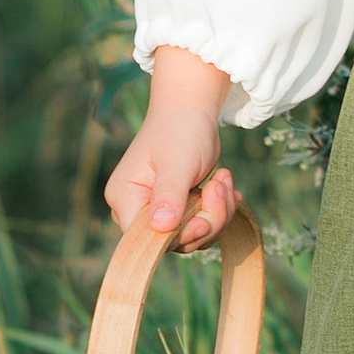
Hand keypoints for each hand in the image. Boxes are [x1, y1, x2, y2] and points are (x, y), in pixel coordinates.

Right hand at [106, 46, 236, 246]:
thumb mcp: (176, 162)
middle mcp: (137, 210)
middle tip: (221, 185)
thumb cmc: (180, 130)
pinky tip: (228, 188)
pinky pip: (202, 225)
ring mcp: (159, 212)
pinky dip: (220, 209)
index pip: (145, 239)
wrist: (192, 112)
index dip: (177, 237)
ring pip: (193, 236)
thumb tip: (160, 228)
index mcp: (125, 198)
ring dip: (218, 211)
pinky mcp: (179, 211)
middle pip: (175, 241)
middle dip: (207, 219)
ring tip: (224, 179)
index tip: (203, 222)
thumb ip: (168, 196)